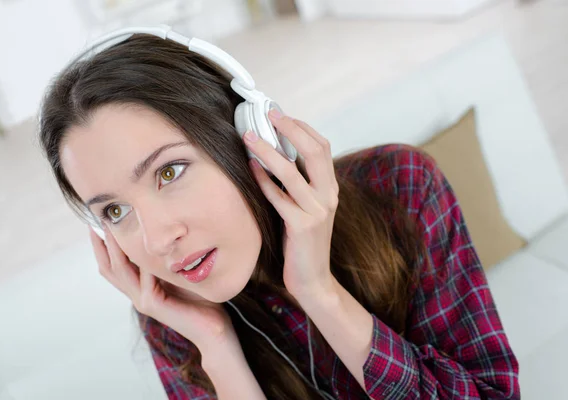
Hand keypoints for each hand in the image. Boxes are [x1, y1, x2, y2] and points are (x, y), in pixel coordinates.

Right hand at [88, 225, 236, 351]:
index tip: (100, 221)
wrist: (212, 330)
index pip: (112, 265)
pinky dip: (143, 261)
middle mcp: (137, 295)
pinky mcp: (153, 304)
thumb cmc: (200, 300)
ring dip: (115, 248)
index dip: (102, 245)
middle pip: (108, 267)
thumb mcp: (179, 273)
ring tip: (112, 227)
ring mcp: (143, 300)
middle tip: (97, 219)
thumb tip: (168, 231)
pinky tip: (145, 244)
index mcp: (140, 288)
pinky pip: (143, 278)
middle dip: (101, 243)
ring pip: (120, 271)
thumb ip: (168, 259)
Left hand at [243, 109, 338, 297]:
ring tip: (249, 137)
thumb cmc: (303, 241)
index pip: (322, 146)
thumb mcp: (308, 207)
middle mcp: (328, 196)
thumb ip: (299, 184)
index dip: (301, 127)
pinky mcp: (302, 226)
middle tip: (267, 115)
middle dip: (289, 128)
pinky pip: (279, 197)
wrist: (314, 278)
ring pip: (291, 172)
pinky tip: (250, 168)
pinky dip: (263, 180)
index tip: (280, 115)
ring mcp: (317, 211)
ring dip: (267, 151)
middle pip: (314, 151)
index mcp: (331, 188)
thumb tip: (275, 154)